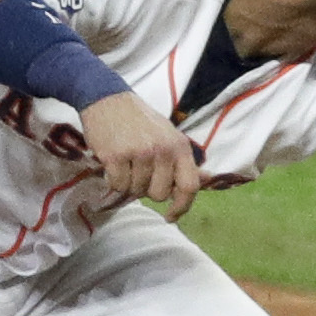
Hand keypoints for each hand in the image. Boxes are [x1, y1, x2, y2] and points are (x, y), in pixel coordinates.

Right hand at [79, 92, 204, 220]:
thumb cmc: (139, 121)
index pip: (190, 186)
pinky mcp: (116, 156)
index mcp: (180, 146)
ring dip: (129, 183)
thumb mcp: (168, 135)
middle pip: (159, 194)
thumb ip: (184, 161)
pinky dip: (113, 180)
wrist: (107, 99)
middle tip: (140, 171)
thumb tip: (208, 180)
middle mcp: (163, 150)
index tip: (171, 216)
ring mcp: (140, 153)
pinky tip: (113, 163)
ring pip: (136, 191)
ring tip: (126, 162)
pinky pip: (118, 185)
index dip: (182, 206)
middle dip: (148, 189)